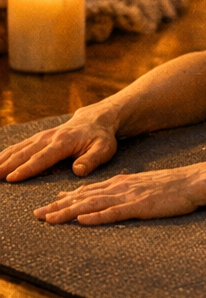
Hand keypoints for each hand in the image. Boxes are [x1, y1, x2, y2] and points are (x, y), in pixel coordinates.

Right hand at [0, 111, 118, 182]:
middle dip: (6, 166)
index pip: (43, 157)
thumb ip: (92, 160)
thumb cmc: (101, 137)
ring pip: (18, 149)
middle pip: (24, 153)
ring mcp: (41, 137)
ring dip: (2, 160)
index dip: (27, 168)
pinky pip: (18, 146)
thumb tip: (78, 170)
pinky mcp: (38, 138)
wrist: (97, 119)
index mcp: (64, 142)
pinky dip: (5, 154)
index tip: (12, 178)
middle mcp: (49, 138)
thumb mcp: (104, 148)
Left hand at [33, 166, 205, 224]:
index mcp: (123, 183)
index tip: (48, 205)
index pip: (89, 190)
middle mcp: (121, 187)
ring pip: (93, 204)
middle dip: (58, 206)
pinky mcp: (140, 207)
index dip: (67, 198)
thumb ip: (126, 190)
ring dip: (69, 212)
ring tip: (50, 219)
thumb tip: (110, 195)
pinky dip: (96, 217)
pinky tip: (82, 220)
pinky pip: (114, 213)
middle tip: (37, 215)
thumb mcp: (145, 185)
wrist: (194, 181)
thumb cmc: (173, 186)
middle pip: (84, 197)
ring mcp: (130, 197)